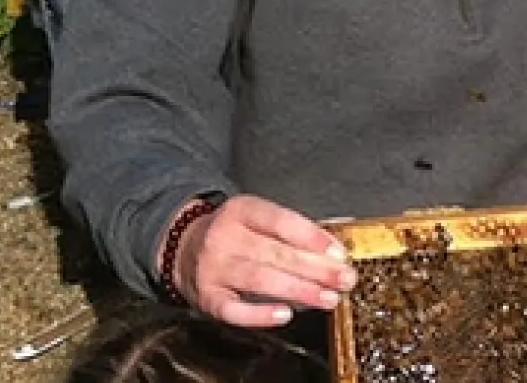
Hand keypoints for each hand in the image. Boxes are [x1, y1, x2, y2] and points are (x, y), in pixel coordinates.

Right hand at [165, 195, 357, 327]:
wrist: (181, 247)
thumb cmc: (235, 235)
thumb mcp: (256, 219)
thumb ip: (290, 232)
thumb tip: (334, 255)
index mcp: (241, 211)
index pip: (281, 221)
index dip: (313, 238)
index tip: (340, 254)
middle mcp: (223, 237)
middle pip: (275, 253)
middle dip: (316, 269)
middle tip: (345, 280)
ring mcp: (212, 268)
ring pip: (260, 279)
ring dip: (300, 291)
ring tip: (328, 298)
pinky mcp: (206, 296)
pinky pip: (233, 309)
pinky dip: (259, 314)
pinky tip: (285, 314)